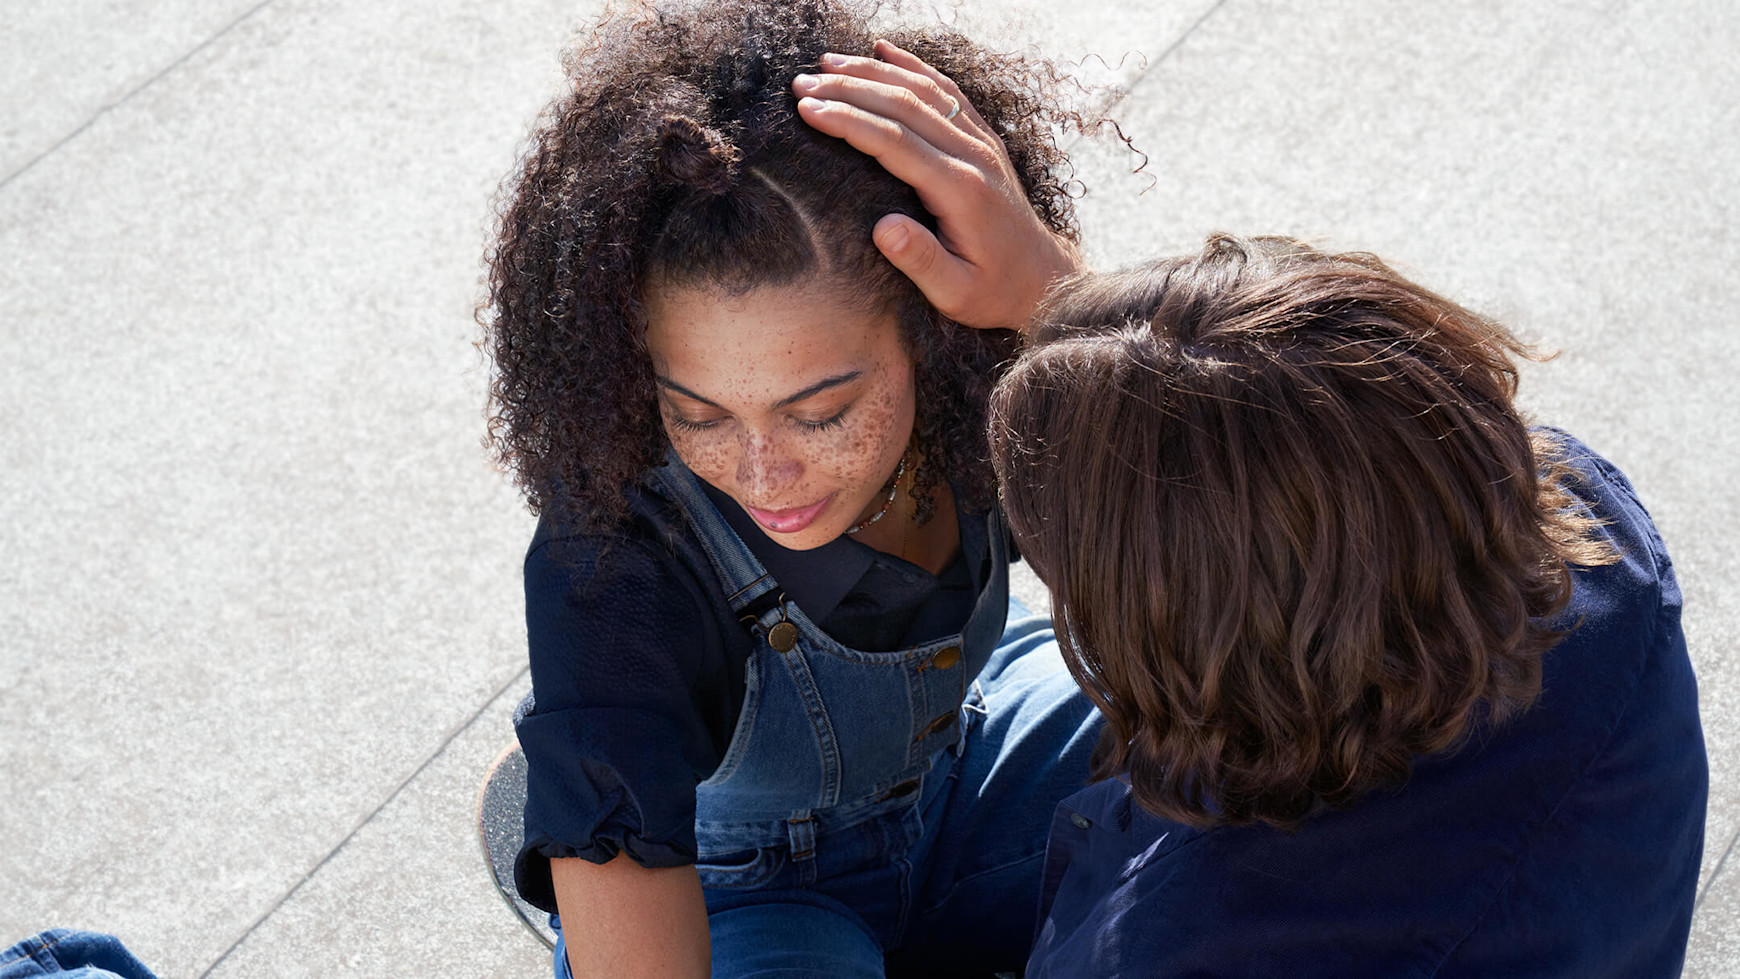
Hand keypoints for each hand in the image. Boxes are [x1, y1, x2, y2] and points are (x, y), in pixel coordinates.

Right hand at [792, 40, 1083, 332]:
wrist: (1044, 279)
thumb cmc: (993, 291)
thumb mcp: (955, 293)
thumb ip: (921, 261)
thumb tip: (883, 230)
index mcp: (960, 190)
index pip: (895, 143)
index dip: (849, 121)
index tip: (809, 111)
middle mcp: (972, 156)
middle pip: (904, 106)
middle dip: (849, 89)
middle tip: (801, 84)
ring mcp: (980, 142)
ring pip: (923, 90)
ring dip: (872, 71)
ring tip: (826, 63)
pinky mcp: (983, 139)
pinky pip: (945, 91)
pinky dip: (912, 66)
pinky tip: (883, 50)